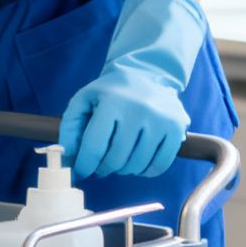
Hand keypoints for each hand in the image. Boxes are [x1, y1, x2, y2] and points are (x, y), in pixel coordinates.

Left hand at [59, 0, 206, 178]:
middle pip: (116, 159)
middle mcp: (139, 111)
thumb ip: (70, 127)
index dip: (84, 165)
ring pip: (137, 165)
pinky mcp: (176, 129)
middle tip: (99, 166)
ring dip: (123, 170)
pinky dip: (145, 171)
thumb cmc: (110, 92)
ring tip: (117, 161)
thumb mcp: (84, 100)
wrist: (146, 75)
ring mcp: (160, 121)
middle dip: (103, 168)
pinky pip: (160, 164)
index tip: (80, 172)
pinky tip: (137, 163)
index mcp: (112, 103)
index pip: (94, 146)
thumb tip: (68, 159)